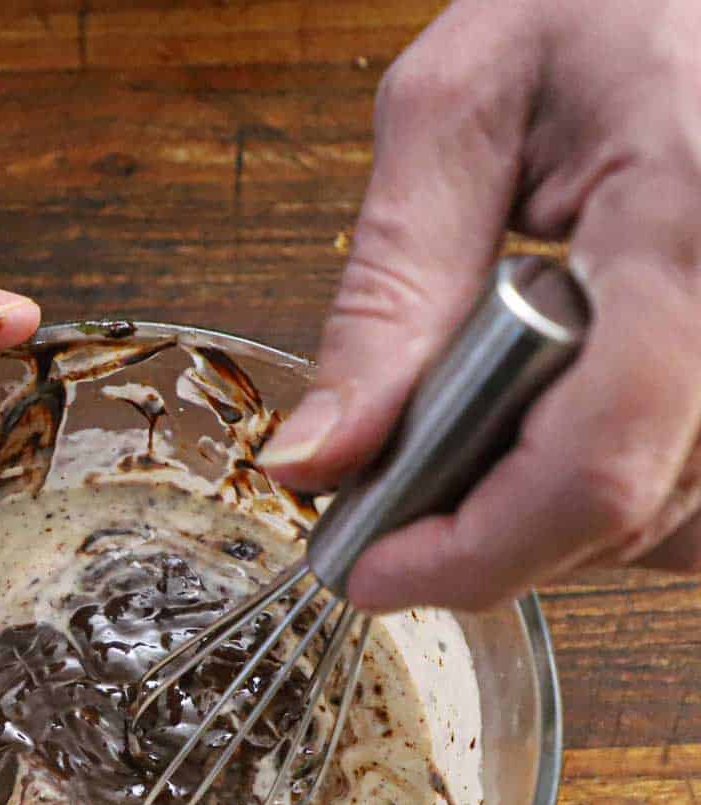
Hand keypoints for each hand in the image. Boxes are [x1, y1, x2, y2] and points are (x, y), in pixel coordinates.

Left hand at [259, 0, 700, 611]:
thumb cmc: (609, 2)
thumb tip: (318, 455)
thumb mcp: (456, 113)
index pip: (591, 462)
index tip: (369, 571)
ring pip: (672, 526)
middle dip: (488, 542)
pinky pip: (699, 494)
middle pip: (627, 513)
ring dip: (548, 526)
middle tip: (394, 509)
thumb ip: (386, 297)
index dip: (471, 552)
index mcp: (685, 227)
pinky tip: (551, 440)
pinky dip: (611, 498)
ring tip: (474, 448)